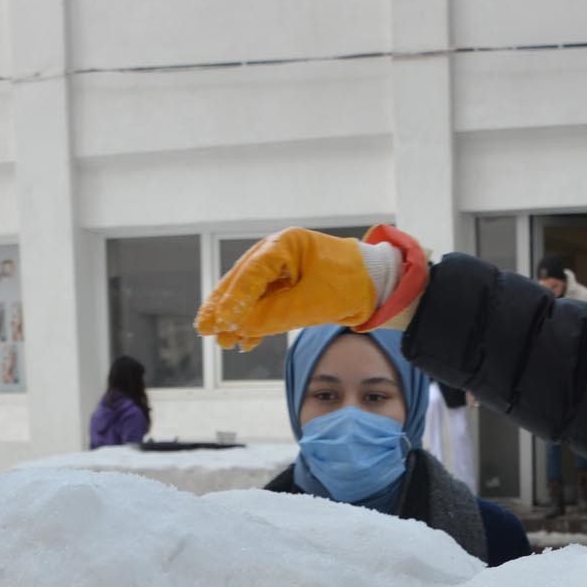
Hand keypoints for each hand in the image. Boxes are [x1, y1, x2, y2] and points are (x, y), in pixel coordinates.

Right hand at [194, 226, 422, 351]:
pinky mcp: (290, 285)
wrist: (381, 288)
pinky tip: (245, 341)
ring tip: (223, 341)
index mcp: (286, 244)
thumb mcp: (312, 303)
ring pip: (252, 294)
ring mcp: (283, 268)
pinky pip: (265, 303)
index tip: (220, 321)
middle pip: (243, 280)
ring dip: (238, 318)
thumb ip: (275, 314)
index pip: (251, 272)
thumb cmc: (351, 285)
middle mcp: (280, 252)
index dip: (233, 298)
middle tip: (205, 328)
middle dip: (225, 307)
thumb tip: (239, 327)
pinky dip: (255, 321)